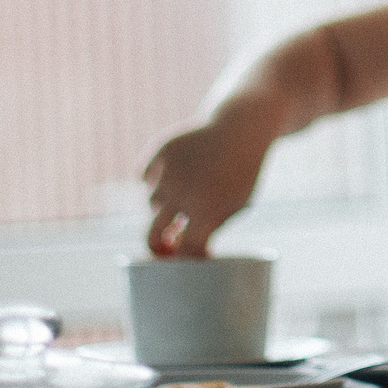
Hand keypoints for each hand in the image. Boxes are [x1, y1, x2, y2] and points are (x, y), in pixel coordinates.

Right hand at [141, 99, 279, 257]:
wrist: (243, 126)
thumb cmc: (242, 173)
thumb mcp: (236, 205)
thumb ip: (208, 228)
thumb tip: (178, 251)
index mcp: (208, 210)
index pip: (185, 251)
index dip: (184, 261)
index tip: (187, 262)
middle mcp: (183, 192)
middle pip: (152, 237)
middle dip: (156, 248)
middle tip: (165, 248)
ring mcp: (168, 171)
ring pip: (152, 203)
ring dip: (165, 205)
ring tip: (190, 188)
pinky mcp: (160, 150)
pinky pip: (144, 176)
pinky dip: (154, 179)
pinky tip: (174, 172)